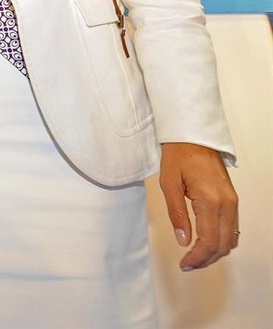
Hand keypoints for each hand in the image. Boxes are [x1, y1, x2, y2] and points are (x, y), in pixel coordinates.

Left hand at [158, 142, 238, 270]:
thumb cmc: (178, 156)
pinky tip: (204, 242)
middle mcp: (227, 204)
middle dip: (206, 260)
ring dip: (214, 252)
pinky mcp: (233, 200)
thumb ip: (177, 214)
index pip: (209, 242)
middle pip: (223, 245)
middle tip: (187, 264)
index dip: (197, 258)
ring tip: (194, 256)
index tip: (184, 264)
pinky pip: (232, 228)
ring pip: (230, 239)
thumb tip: (183, 241)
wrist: (195, 136)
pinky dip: (221, 240)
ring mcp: (233, 202)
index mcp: (210, 201)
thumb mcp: (169, 183)